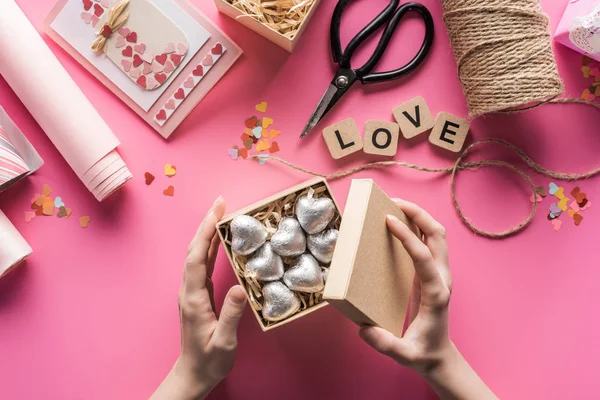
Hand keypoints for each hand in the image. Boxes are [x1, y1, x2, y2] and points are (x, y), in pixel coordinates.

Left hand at [150, 197, 246, 399]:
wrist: (193, 374)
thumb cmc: (209, 360)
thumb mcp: (223, 341)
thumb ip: (230, 315)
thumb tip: (240, 287)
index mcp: (193, 298)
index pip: (196, 257)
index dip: (205, 232)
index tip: (217, 212)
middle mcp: (189, 290)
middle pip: (194, 250)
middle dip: (206, 224)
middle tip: (220, 203)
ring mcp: (192, 292)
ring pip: (197, 255)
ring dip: (207, 233)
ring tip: (221, 214)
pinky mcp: (198, 295)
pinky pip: (202, 264)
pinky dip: (210, 247)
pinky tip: (219, 241)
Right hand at [359, 199, 496, 399]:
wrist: (440, 357)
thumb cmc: (422, 354)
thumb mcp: (403, 354)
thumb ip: (385, 344)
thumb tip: (363, 327)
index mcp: (436, 293)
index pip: (424, 256)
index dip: (407, 236)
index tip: (388, 220)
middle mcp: (441, 278)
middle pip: (438, 235)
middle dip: (418, 214)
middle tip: (393, 202)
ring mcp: (439, 274)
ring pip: (436, 234)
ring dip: (419, 216)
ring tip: (395, 205)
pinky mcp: (432, 273)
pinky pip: (428, 242)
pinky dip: (416, 227)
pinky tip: (399, 223)